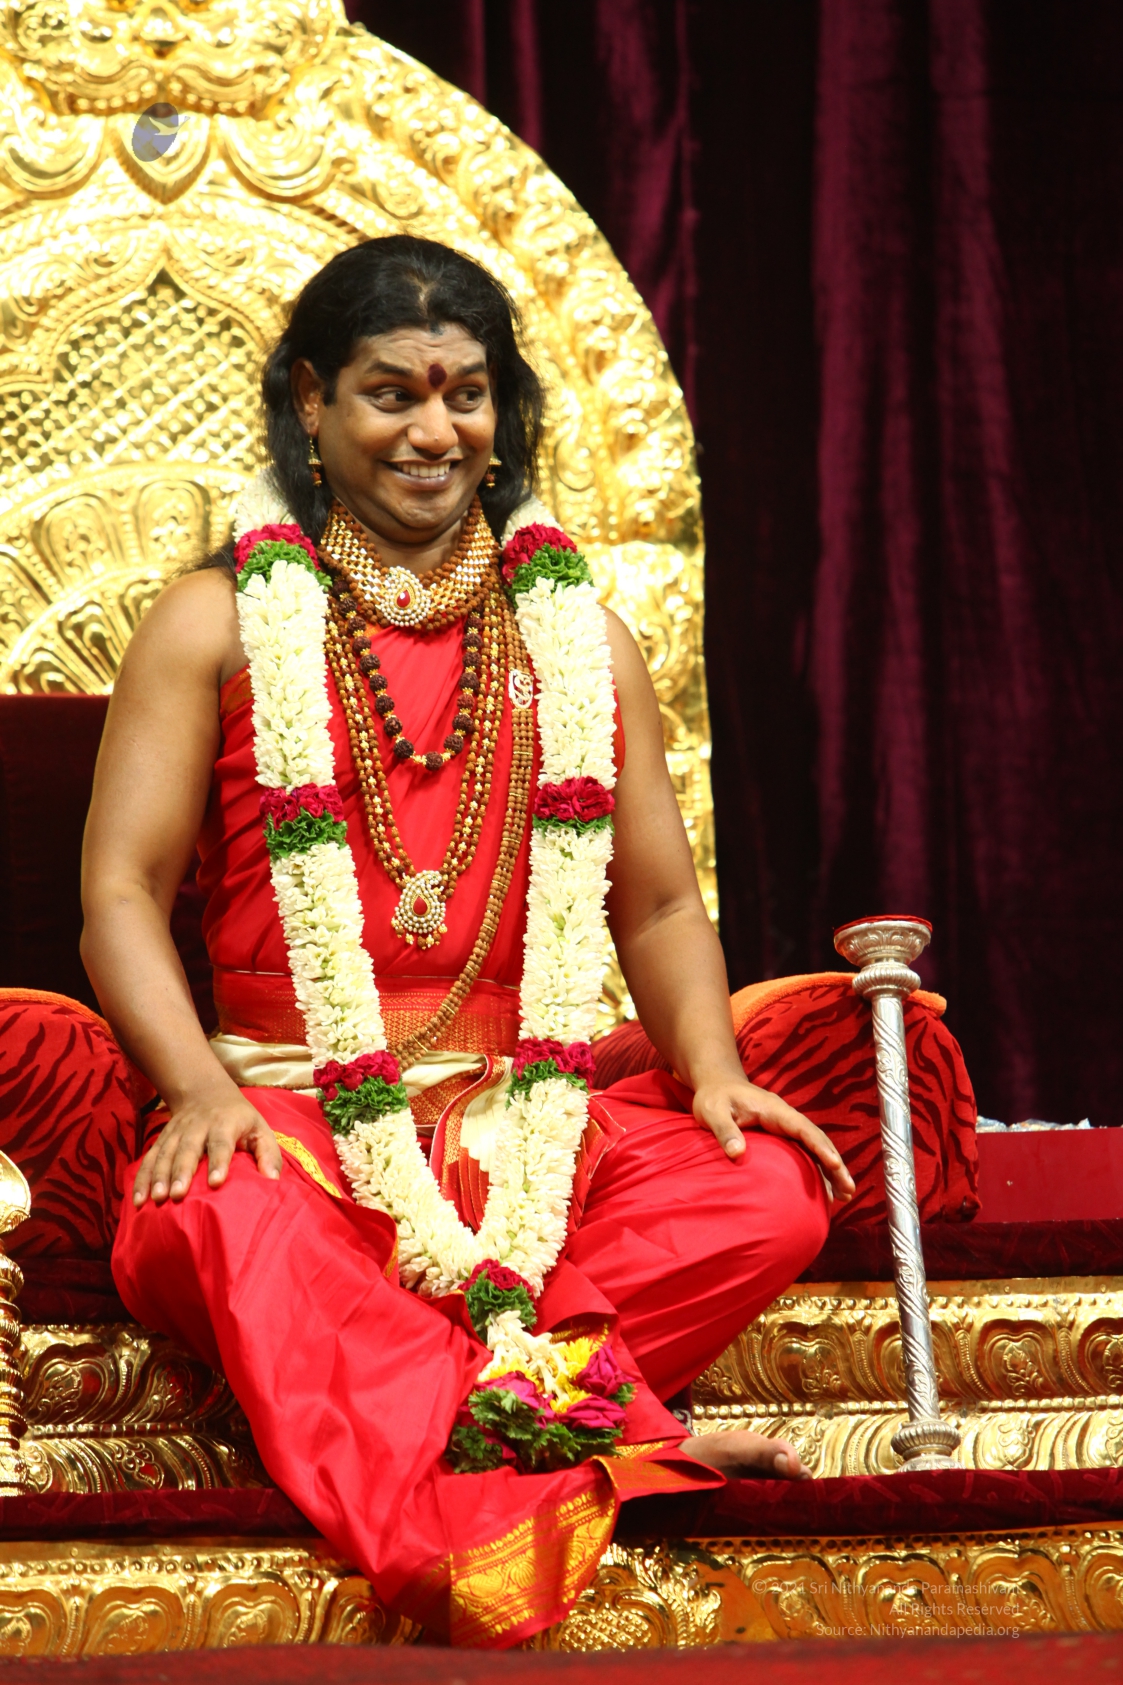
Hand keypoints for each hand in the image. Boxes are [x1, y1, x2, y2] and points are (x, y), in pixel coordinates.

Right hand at [133, 1091, 281, 1205]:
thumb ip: (268, 1153)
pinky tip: (138, 1200)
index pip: (221, 1142)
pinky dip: (141, 1179)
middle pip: (188, 1149)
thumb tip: (272, 1181)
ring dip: (158, 1176)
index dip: (219, 1161)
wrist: (206, 1092)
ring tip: (156, 1199)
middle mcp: (197, 1126)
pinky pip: (149, 1159)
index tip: (216, 1182)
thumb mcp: (260, 1128)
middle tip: (176, 1195)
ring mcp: (176, 1133)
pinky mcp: (162, 1140)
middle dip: (181, 1172)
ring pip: (165, 1154)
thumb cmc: (239, 1119)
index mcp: (225, 1123)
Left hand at [692, 1076, 854, 1203]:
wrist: (716, 1085)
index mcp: (774, 1110)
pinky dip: (817, 1169)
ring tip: (845, 1196)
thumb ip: (725, 1131)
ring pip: (815, 1148)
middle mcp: (786, 1118)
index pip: (803, 1128)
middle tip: (848, 1190)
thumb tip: (737, 1153)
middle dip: (835, 1164)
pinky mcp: (781, 1136)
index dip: (820, 1146)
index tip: (835, 1165)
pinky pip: (804, 1152)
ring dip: (831, 1170)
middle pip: (817, 1140)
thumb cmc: (714, 1098)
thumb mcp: (712, 1112)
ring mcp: (785, 1127)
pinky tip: (824, 1190)